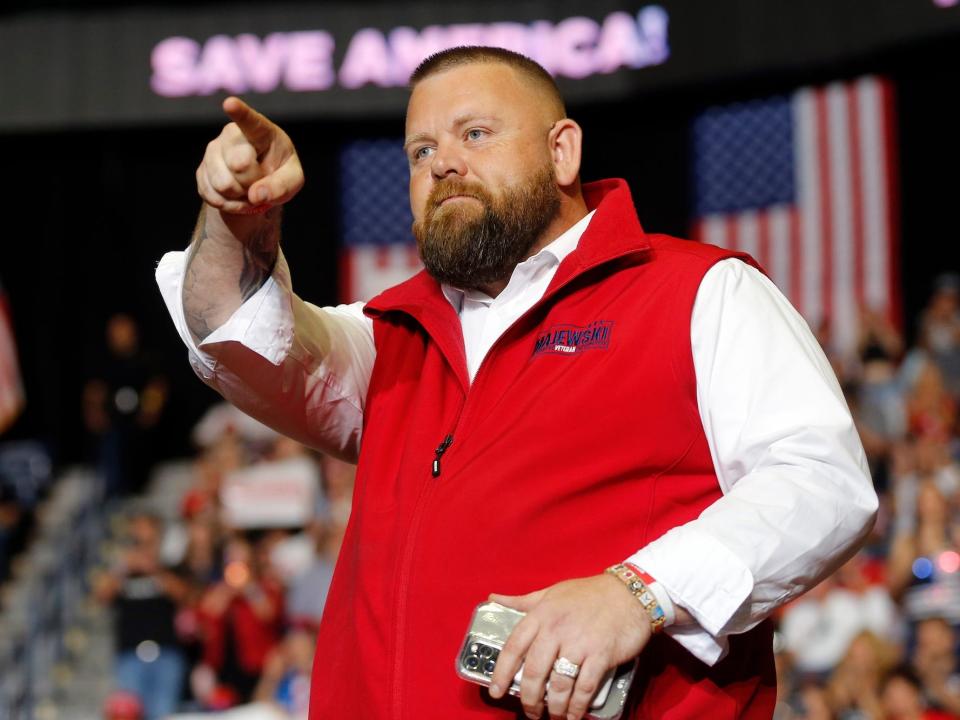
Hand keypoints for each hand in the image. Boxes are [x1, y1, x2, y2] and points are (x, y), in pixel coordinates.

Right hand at [196, 97, 303, 214]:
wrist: (258, 182)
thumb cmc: (280, 172)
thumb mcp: (293, 179)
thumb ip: (282, 187)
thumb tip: (256, 195)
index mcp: (259, 130)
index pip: (249, 120)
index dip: (239, 112)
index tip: (230, 103)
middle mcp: (231, 135)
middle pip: (239, 165)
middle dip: (253, 181)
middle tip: (260, 179)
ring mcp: (212, 151)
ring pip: (223, 184)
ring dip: (241, 196)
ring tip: (248, 189)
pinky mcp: (201, 171)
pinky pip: (213, 196)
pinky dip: (229, 205)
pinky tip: (236, 197)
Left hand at [488, 574, 651, 719]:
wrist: (629, 592)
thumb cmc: (588, 593)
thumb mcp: (551, 592)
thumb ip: (522, 601)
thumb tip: (494, 597)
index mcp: (541, 615)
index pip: (513, 647)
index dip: (501, 672)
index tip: (496, 691)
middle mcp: (556, 630)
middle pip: (533, 672)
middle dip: (529, 698)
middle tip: (530, 710)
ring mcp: (579, 643)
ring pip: (558, 684)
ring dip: (553, 706)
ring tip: (552, 716)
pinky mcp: (601, 655)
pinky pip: (584, 688)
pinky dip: (577, 706)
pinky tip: (573, 715)